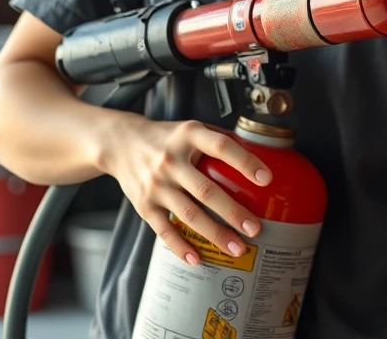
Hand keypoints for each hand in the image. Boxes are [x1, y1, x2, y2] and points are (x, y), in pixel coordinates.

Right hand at [101, 115, 271, 264]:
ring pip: (189, 215)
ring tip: (237, 248)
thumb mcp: (191, 127)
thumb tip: (257, 151)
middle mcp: (171, 160)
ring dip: (215, 234)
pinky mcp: (144, 205)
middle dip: (233, 212)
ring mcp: (156, 185)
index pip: (222, 147)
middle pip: (206, 190)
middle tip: (255, 229)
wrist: (120, 144)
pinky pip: (164, 230)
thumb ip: (219, 138)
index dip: (245, 162)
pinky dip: (181, 247)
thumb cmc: (167, 137)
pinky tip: (198, 259)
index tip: (266, 179)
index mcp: (189, 135)